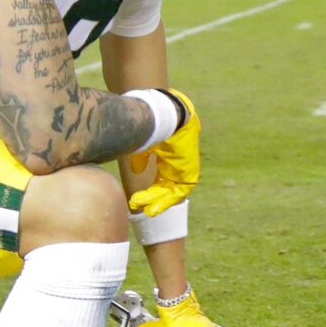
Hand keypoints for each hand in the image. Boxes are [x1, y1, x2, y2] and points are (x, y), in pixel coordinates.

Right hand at [127, 88, 198, 219]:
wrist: (171, 116)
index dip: (149, 189)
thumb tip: (137, 171)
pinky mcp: (189, 172)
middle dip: (151, 197)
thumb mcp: (145, 145)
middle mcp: (176, 164)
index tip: (136, 198)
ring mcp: (184, 169)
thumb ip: (141, 158)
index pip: (160, 177)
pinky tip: (154, 208)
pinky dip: (167, 200)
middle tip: (136, 203)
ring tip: (145, 209)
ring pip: (171, 190)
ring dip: (158, 201)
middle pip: (165, 186)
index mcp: (167, 156)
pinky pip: (179, 191)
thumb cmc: (157, 126)